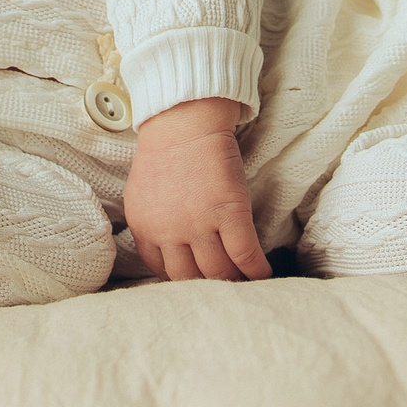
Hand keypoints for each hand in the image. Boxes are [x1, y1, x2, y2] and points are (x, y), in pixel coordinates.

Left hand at [124, 97, 270, 282]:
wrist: (185, 120)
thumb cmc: (166, 151)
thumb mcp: (143, 195)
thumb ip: (151, 224)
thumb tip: (167, 249)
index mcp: (145, 228)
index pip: (162, 271)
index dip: (183, 280)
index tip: (197, 281)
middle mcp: (169, 232)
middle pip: (190, 278)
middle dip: (207, 286)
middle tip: (223, 287)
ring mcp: (199, 224)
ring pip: (218, 271)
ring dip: (234, 280)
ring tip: (245, 281)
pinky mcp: (229, 213)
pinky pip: (245, 254)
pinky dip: (256, 270)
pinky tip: (264, 273)